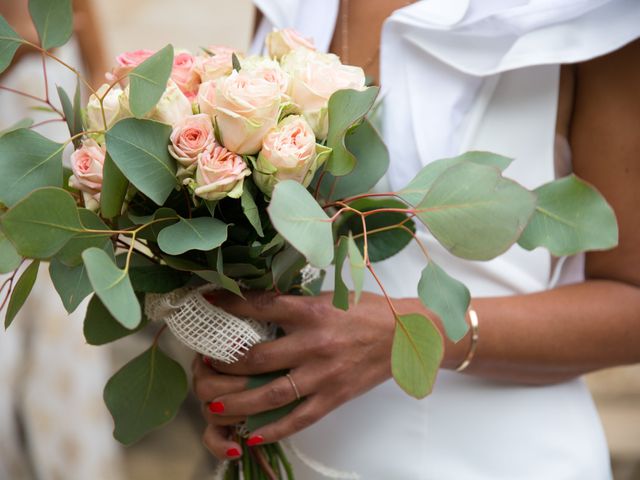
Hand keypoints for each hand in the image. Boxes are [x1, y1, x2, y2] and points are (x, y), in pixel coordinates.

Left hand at [192, 291, 397, 458]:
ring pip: (271, 393)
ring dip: (237, 401)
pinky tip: (250, 434)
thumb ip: (297, 303)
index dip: (230, 304)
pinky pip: (299, 418)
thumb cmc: (367, 310)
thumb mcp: (331, 297)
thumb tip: (259, 303)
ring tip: (213, 404)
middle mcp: (314, 343)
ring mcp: (324, 374)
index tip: (208, 302)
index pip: (261, 306)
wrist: (407, 334)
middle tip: (203, 365)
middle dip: (223, 363)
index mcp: (312, 311)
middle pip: (257, 357)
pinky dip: (273, 429)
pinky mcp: (335, 397)